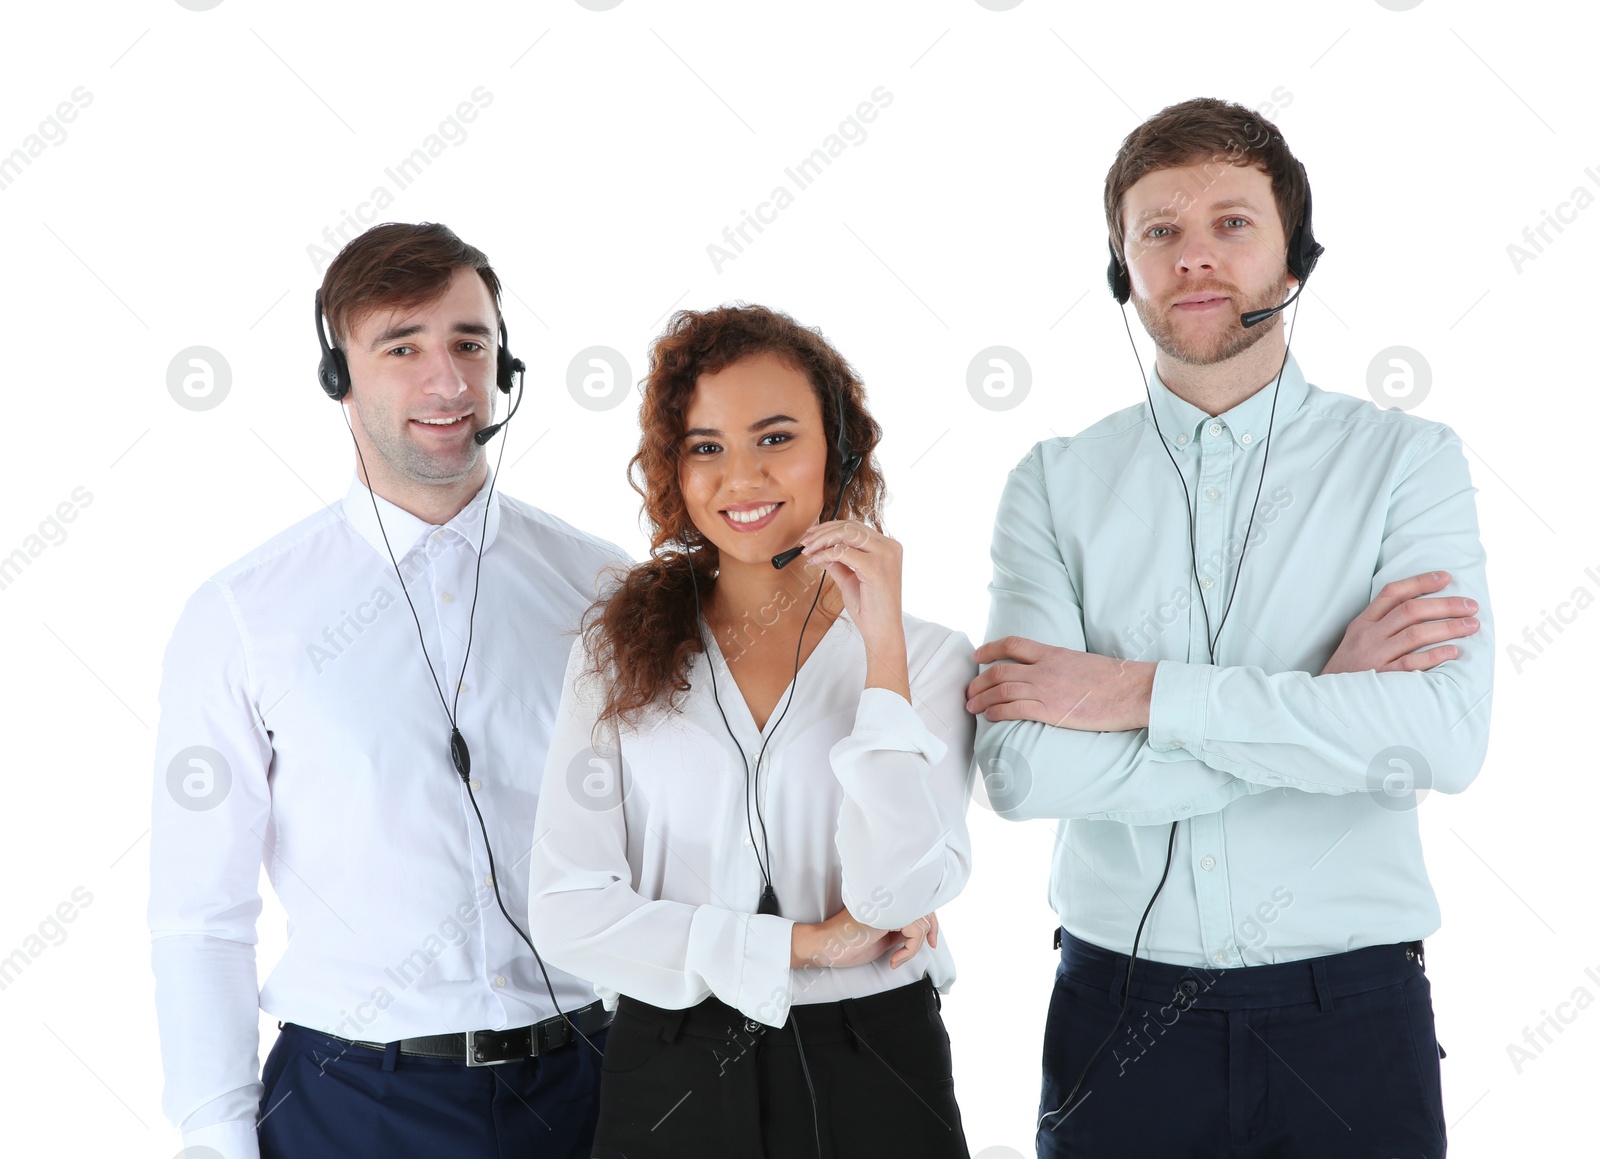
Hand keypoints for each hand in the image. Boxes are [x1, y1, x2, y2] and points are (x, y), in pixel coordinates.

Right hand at [790, 907, 938, 969]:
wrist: (825, 947)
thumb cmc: (848, 944)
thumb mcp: (882, 937)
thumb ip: (900, 929)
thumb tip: (922, 933)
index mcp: (886, 901)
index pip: (918, 901)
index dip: (931, 919)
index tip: (932, 940)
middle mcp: (887, 898)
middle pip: (925, 906)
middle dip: (933, 929)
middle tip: (932, 946)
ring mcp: (886, 905)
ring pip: (921, 922)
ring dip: (915, 947)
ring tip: (898, 958)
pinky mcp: (886, 915)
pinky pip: (915, 932)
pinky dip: (909, 951)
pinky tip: (894, 960)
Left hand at [798, 519, 907, 698]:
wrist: (882, 631)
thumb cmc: (870, 609)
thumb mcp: (851, 579)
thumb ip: (838, 563)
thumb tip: (821, 551)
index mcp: (888, 547)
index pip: (856, 527)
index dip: (831, 528)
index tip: (812, 536)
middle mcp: (890, 547)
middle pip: (851, 526)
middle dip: (823, 532)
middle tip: (805, 542)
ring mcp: (885, 555)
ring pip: (846, 533)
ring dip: (822, 540)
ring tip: (807, 551)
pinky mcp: (875, 567)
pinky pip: (842, 552)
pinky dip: (825, 554)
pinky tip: (815, 561)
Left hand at [966, 637, 1154, 731]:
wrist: (1131, 690)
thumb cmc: (1114, 680)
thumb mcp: (1082, 662)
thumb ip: (1061, 665)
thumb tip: (1052, 674)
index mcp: (1053, 653)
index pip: (1013, 644)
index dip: (990, 649)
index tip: (978, 656)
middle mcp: (1044, 668)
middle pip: (999, 670)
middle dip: (978, 681)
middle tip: (969, 691)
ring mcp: (1046, 689)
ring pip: (1001, 690)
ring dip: (981, 699)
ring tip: (971, 706)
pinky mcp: (1051, 710)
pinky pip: (1014, 709)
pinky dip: (996, 711)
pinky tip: (989, 716)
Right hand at [1321, 571, 1479, 674]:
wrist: (1328, 698)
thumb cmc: (1348, 668)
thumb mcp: (1356, 639)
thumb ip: (1380, 624)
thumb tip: (1418, 609)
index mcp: (1363, 623)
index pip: (1393, 593)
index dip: (1420, 582)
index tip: (1445, 577)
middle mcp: (1369, 635)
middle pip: (1410, 611)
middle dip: (1445, 605)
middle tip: (1471, 606)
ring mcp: (1375, 656)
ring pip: (1415, 634)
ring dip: (1448, 628)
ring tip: (1471, 626)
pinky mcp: (1382, 677)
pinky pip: (1411, 663)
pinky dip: (1434, 655)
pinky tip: (1453, 651)